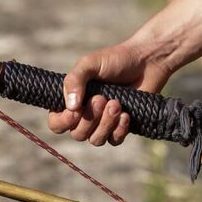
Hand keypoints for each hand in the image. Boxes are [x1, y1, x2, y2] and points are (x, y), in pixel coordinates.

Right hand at [48, 42, 171, 145]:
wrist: (145, 63)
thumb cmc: (114, 60)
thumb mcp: (89, 64)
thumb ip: (74, 81)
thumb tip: (70, 108)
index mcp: (72, 101)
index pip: (56, 123)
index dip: (63, 122)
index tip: (76, 111)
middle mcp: (85, 116)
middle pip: (77, 134)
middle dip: (90, 119)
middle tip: (102, 98)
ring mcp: (103, 124)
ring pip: (96, 140)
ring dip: (105, 124)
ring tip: (116, 103)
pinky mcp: (120, 128)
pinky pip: (114, 140)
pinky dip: (119, 129)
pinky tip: (126, 114)